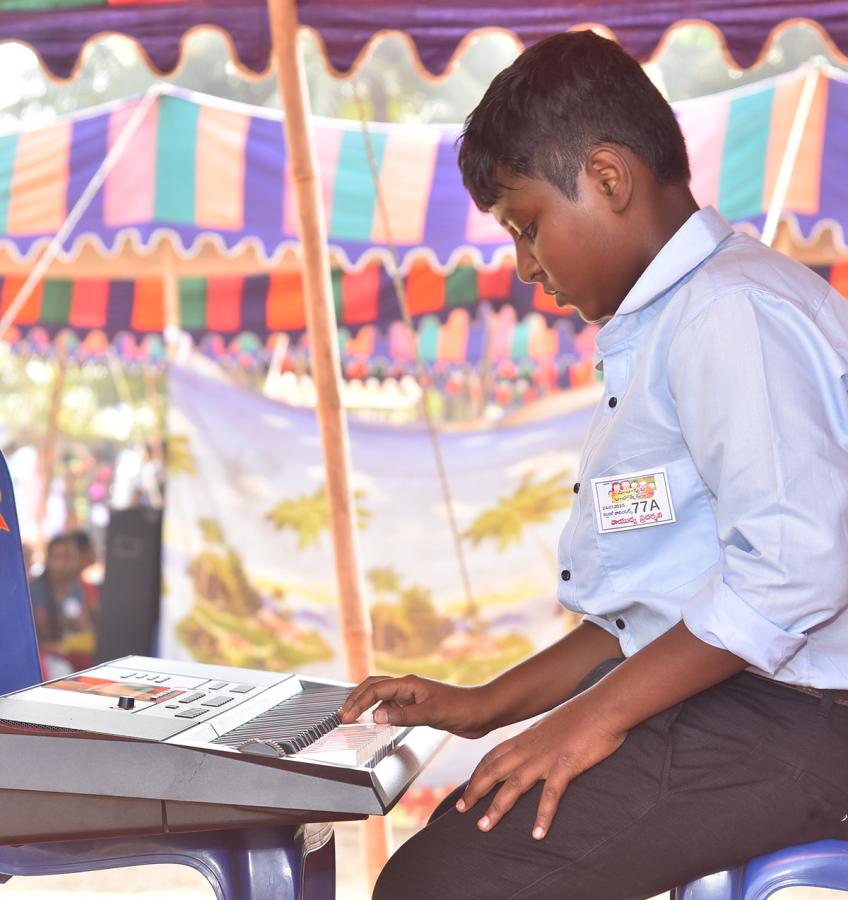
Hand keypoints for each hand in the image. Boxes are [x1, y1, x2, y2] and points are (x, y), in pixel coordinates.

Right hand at [339, 675, 493, 738]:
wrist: (482, 712)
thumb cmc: (462, 709)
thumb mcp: (431, 713)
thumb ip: (403, 716)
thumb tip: (376, 716)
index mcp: (409, 683)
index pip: (375, 689)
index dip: (357, 702)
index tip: (346, 717)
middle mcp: (408, 687)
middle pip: (373, 687)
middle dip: (356, 699)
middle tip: (343, 715)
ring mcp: (413, 697)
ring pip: (382, 696)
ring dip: (366, 704)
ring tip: (353, 717)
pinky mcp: (418, 707)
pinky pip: (392, 707)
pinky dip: (380, 712)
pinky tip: (377, 722)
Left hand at [456, 697, 626, 839]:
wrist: (606, 704)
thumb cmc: (585, 715)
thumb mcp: (554, 726)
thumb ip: (542, 739)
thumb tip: (535, 750)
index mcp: (528, 737)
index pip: (494, 756)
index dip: (478, 773)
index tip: (466, 791)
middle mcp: (531, 747)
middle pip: (495, 770)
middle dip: (476, 791)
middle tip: (461, 810)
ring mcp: (547, 756)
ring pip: (514, 784)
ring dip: (498, 807)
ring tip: (484, 827)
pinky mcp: (567, 763)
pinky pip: (551, 793)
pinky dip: (543, 815)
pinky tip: (537, 835)